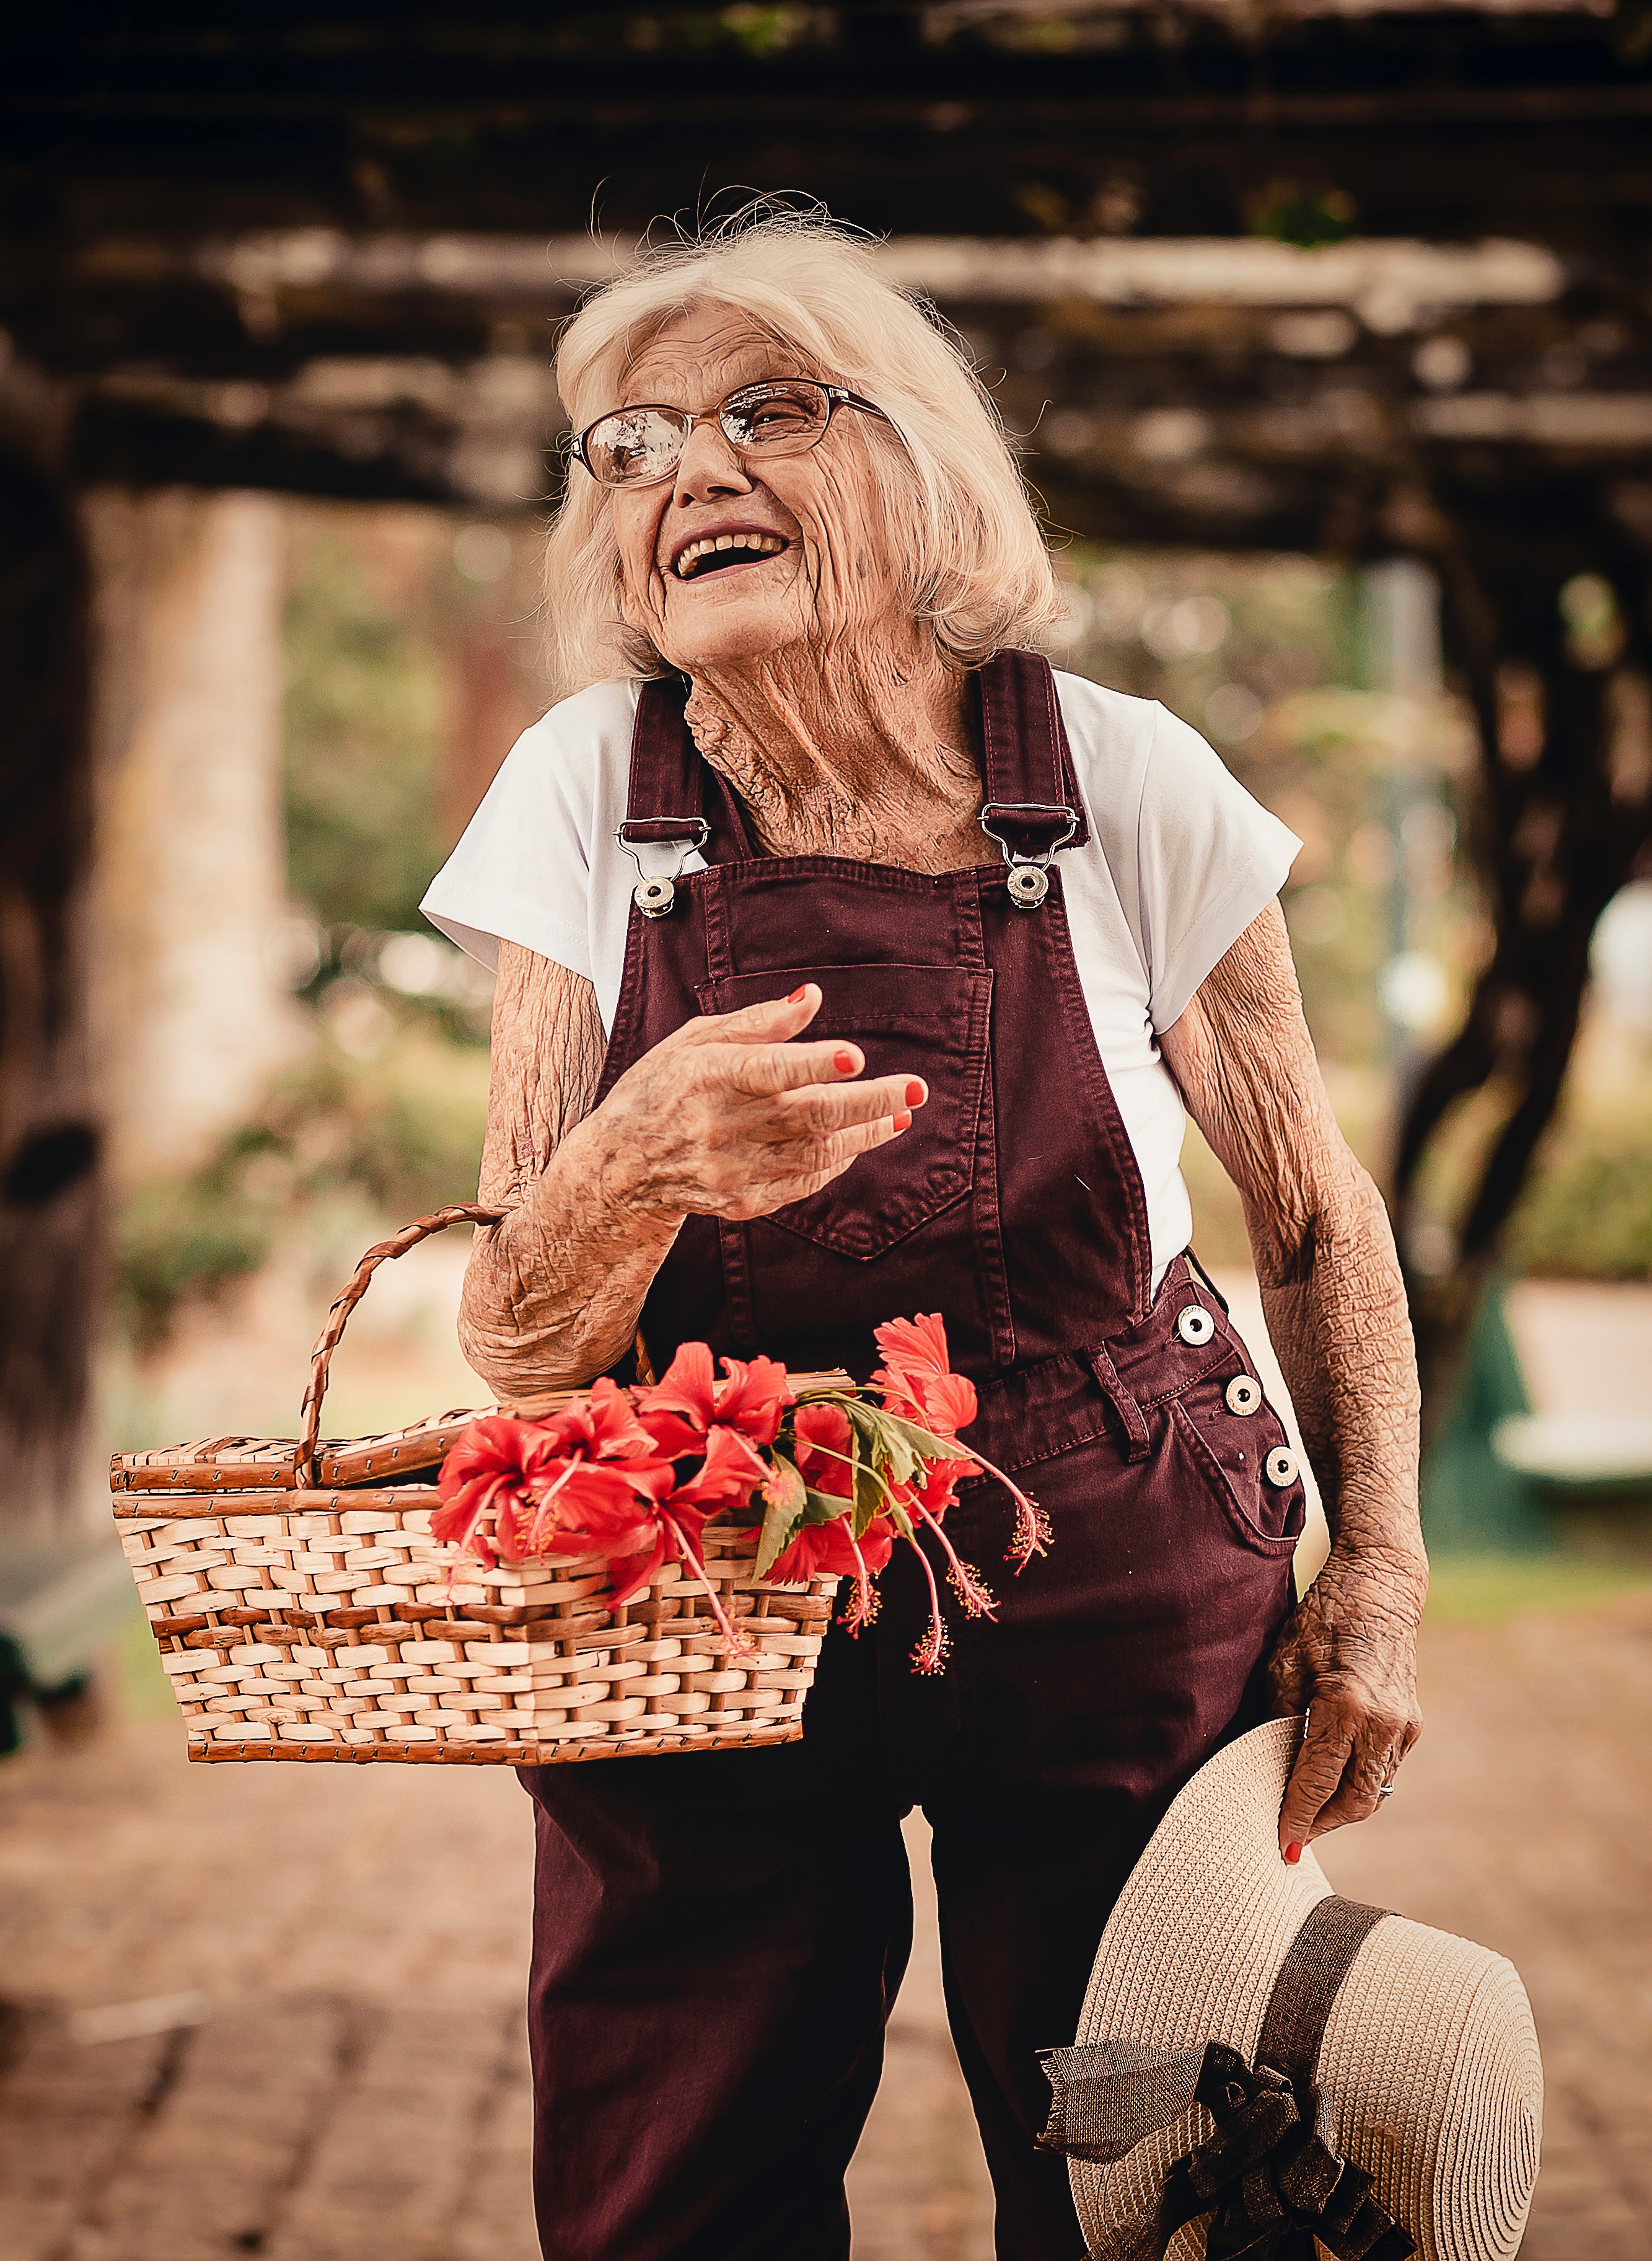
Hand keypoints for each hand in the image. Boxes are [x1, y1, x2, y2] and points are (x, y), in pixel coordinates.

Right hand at [591, 984, 926, 1224]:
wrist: (620, 1166)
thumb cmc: (663, 1086)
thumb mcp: (696, 1041)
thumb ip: (759, 1022)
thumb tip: (814, 998)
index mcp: (708, 1076)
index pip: (768, 1070)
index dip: (813, 1065)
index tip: (856, 1056)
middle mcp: (720, 1126)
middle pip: (807, 1116)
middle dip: (869, 1102)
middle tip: (916, 1089)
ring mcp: (732, 1170)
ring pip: (816, 1152)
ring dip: (865, 1132)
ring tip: (900, 1111)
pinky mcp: (741, 1201)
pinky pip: (803, 1181)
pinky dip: (835, 1159)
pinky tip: (858, 1140)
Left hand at [1267, 1546, 1426, 1859]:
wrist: (1381, 1586)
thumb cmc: (1323, 1617)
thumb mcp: (1285, 1662)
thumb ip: (1278, 1718)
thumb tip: (1262, 1764)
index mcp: (1346, 1706)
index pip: (1317, 1781)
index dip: (1298, 1817)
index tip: (1282, 1844)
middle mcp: (1383, 1723)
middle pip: (1354, 1801)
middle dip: (1323, 1824)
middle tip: (1293, 1835)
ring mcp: (1404, 1726)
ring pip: (1372, 1791)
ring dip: (1341, 1808)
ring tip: (1308, 1813)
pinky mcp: (1412, 1724)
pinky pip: (1383, 1770)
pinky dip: (1357, 1783)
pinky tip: (1332, 1781)